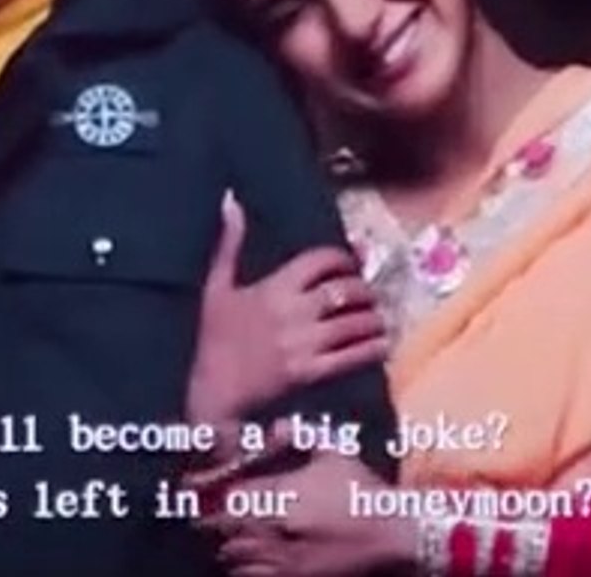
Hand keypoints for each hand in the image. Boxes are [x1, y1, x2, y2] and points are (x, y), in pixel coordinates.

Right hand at [186, 192, 389, 426]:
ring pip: (355, 323)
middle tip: (369, 295)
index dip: (343, 259)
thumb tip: (231, 200)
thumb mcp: (217, 286)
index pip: (321, 260)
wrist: (211, 390)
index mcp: (273, 287)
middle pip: (346, 290)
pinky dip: (372, 348)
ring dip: (374, 319)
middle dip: (364, 290)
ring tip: (378, 319)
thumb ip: (229, 243)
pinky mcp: (309, 372)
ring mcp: (303, 343)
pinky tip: (379, 345)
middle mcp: (293, 312)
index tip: (349, 265)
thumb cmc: (214, 338)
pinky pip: (352, 356)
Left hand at [198, 452, 414, 576]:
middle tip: (209, 516)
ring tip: (228, 539)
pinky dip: (241, 568)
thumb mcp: (335, 453)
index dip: (208, 493)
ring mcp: (280, 559)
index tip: (200, 490)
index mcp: (278, 496)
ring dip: (226, 546)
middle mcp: (271, 529)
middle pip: (219, 529)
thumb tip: (276, 426)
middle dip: (212, 521)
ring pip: (230, 557)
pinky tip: (248, 560)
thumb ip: (301, 435)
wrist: (393, 535)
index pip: (225, 497)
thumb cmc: (362, 492)